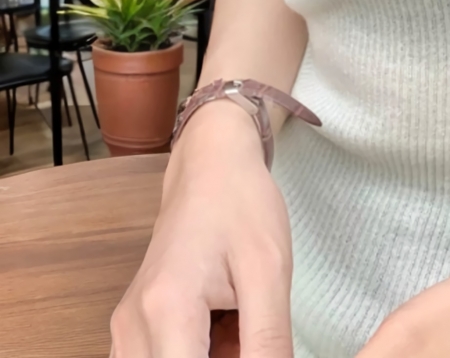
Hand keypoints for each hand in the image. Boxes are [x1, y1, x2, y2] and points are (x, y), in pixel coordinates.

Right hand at [109, 101, 293, 357]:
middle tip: (253, 327)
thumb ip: (268, 340)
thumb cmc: (242, 205)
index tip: (259, 347)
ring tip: (241, 321)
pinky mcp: (132, 327)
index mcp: (166, 311)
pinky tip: (227, 325)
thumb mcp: (269, 271)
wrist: (211, 164)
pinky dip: (199, 354)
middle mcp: (132, 327)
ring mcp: (126, 328)